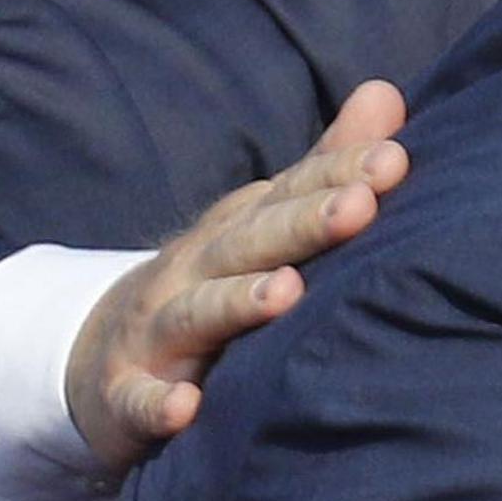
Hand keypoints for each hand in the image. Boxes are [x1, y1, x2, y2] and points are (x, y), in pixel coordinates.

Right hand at [64, 80, 406, 473]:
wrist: (107, 357)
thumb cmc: (216, 281)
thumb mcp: (265, 222)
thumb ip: (326, 168)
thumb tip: (387, 93)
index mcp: (239, 229)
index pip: (291, 194)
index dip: (339, 174)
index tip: (394, 159)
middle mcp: (195, 270)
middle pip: (251, 242)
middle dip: (304, 225)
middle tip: (359, 208)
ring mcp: (157, 331)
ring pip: (199, 313)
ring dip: (238, 302)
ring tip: (285, 293)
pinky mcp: (127, 395)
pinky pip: (140, 401)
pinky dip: (160, 404)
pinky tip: (187, 407)